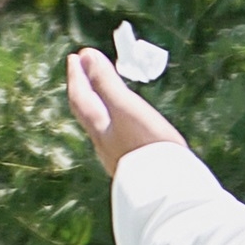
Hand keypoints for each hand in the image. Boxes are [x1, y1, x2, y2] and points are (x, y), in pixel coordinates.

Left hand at [62, 45, 180, 174]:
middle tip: (83, 71)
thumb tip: (86, 55)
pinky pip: (115, 137)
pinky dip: (113, 121)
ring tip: (102, 94)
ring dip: (98, 105)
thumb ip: (106, 82)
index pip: (81, 96)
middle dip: (84, 89)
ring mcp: (117, 157)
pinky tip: (124, 127)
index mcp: (99, 127)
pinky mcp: (133, 167)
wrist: (167, 189)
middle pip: (86, 112)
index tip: (76, 56)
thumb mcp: (125, 107)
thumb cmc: (146, 144)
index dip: (78, 75)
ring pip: (99, 126)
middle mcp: (103, 143)